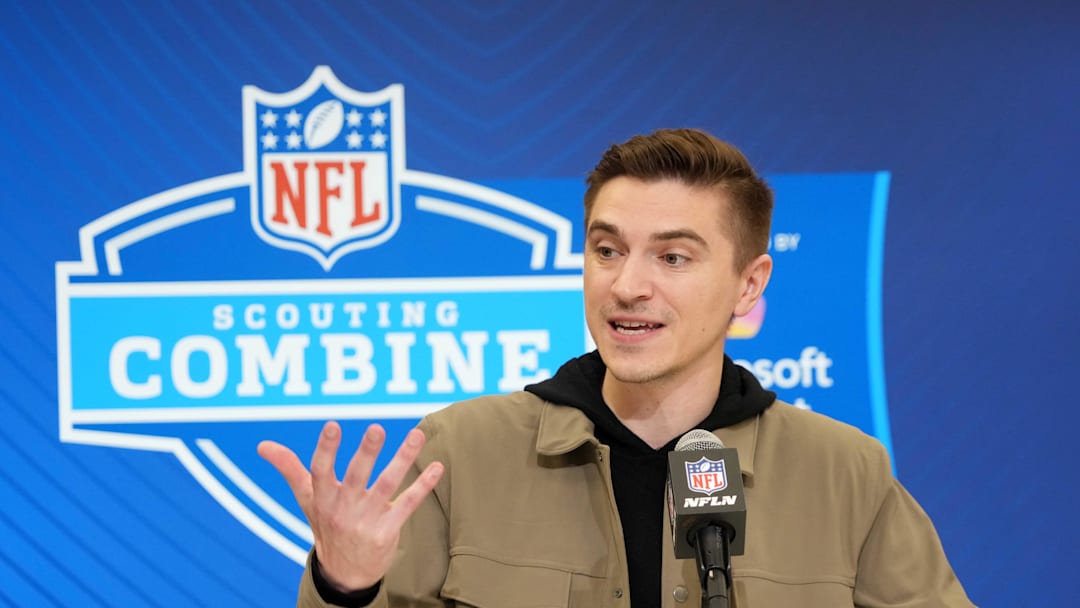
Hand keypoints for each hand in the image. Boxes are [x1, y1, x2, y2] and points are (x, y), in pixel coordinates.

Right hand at [258, 422, 443, 591]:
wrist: (344, 573)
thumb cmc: (326, 524)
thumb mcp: (306, 499)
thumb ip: (289, 469)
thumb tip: (262, 444)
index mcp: (322, 498)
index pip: (320, 471)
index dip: (326, 449)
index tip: (332, 425)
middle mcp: (344, 508)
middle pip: (356, 476)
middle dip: (366, 452)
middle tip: (376, 428)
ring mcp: (367, 520)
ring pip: (388, 485)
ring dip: (403, 459)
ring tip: (417, 435)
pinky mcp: (388, 530)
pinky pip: (408, 504)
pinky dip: (424, 485)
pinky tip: (438, 467)